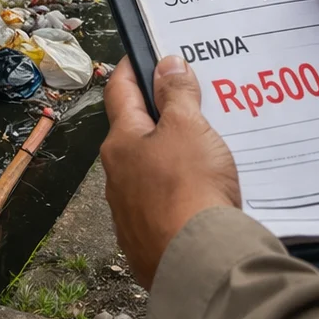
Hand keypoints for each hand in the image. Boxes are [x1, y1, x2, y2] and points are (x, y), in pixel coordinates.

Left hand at [101, 55, 240, 287]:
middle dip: (159, 117)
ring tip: (203, 151)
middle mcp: (116, 175)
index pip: (119, 92)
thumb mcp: (188, 128)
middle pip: (134, 134)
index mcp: (120, 143)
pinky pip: (160, 205)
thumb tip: (166, 65)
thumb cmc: (190, 189)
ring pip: (147, 172)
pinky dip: (177, 193)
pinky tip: (199, 194)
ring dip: (168, 158)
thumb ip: (177, 95)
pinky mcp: (145, 240)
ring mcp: (128, 211)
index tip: (147, 55)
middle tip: (190, 104)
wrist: (199, 263)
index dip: (133, 69)